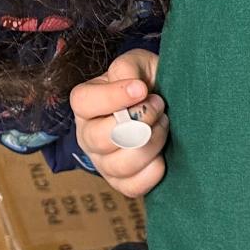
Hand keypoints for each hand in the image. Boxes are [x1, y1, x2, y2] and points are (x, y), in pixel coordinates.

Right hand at [70, 48, 168, 197]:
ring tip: (163, 124)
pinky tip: (162, 153)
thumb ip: (129, 67)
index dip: (113, 97)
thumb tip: (130, 84)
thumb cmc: (147, 83)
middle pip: (100, 138)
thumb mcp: (139, 63)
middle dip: (139, 121)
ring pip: (121, 164)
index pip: (83, 102)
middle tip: (158, 106)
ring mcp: (103, 162)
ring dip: (152, 142)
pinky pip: (133, 186)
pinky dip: (153, 170)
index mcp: (85, 104)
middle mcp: (87, 136)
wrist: (165, 106)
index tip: (142, 88)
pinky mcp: (121, 183)